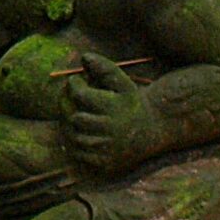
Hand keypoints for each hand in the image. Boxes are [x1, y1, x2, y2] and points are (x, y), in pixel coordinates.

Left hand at [63, 54, 162, 177]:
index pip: (80, 95)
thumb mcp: (122, 82)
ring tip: (76, 114)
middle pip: (75, 118)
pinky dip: (76, 142)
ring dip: (71, 125)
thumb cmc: (130, 102)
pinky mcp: (104, 162)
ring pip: (75, 137)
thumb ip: (104, 67)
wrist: (149, 130)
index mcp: (113, 107)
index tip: (75, 81)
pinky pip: (80, 153)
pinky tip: (82, 131)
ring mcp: (107, 148)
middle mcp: (110, 129)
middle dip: (70, 107)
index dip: (74, 85)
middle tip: (72, 100)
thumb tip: (84, 56)